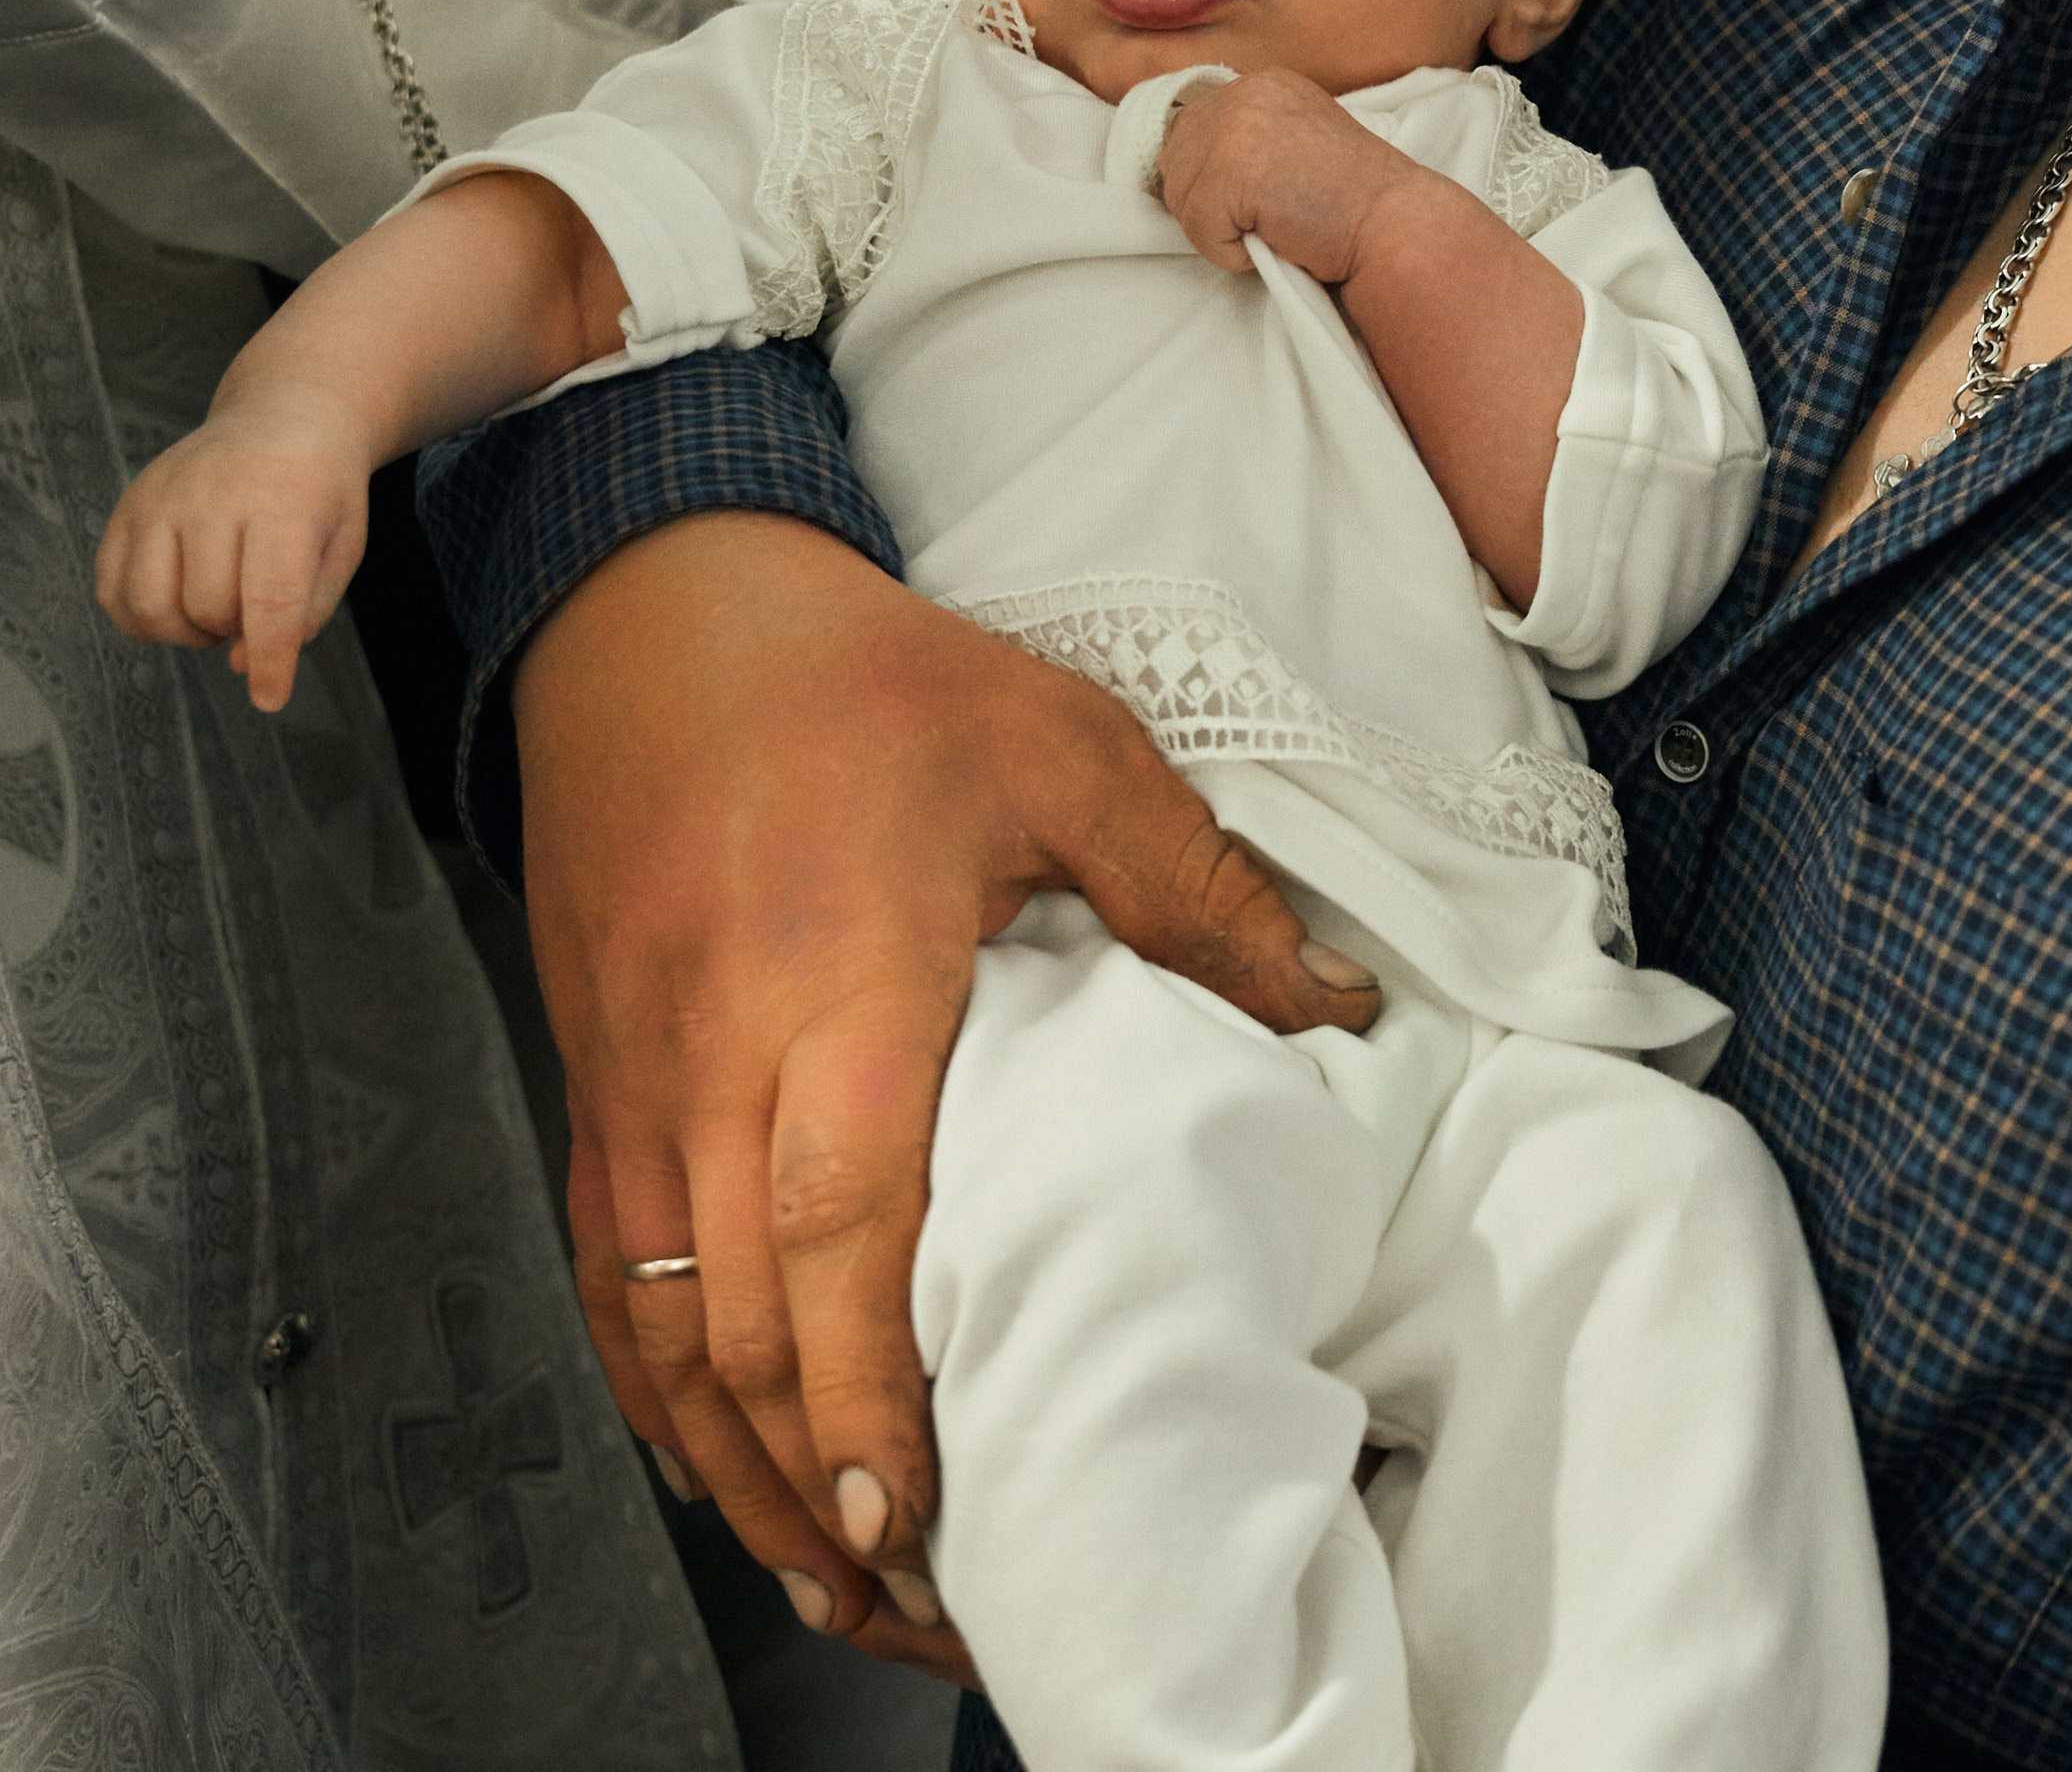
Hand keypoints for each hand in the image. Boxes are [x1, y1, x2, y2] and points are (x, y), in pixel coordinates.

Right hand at [93, 391, 371, 710]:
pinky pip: (112, 589)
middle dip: (235, 630)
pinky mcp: (128, 506)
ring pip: (150, 604)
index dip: (269, 659)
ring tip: (218, 608)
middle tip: (256, 611)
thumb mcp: (341, 546)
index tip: (269, 698)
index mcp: (283, 502)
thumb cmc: (320, 493)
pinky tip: (178, 603)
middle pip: (208, 606)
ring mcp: (161, 497)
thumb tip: (244, 664)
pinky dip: (141, 618)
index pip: (270, 598)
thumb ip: (305, 611)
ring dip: (186, 630)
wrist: (284, 419)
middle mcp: (213, 495)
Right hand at [513, 513, 1379, 1665]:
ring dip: (737, 1466)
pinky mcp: (599, 1073)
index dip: (870, 1388)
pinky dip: (656, 1382)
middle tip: (920, 1599)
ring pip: (664, 1322)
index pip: (841, 1226)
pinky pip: (608, 1266)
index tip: (919, 1515)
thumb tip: (1335, 1009)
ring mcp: (637, 1076)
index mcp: (842, 983)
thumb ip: (1196, 890)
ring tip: (829, 1576)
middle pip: (744, 1320)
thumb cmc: (867, 681)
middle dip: (820, 1485)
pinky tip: (711, 1451)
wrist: (661, 610)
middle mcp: (718, 1056)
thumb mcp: (1062, 746)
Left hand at [1157, 69, 1430, 284]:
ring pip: (1180, 199)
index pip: (1191, 130)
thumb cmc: (1353, 205)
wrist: (1395, 226)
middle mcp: (1244, 93)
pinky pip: (1198, 230)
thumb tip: (1182, 169)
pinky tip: (1278, 240)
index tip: (1261, 200)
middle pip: (1175, 163)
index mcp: (1263, 85)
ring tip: (1279, 227)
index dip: (1210, 178)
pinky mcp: (1229, 172)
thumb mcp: (1297, 147)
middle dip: (1210, 205)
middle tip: (1272, 218)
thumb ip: (1248, 143)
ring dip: (1222, 231)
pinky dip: (1230, 254)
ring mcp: (1235, 128)